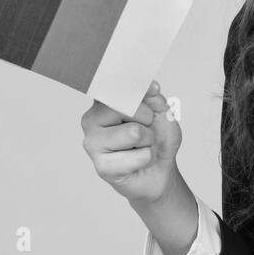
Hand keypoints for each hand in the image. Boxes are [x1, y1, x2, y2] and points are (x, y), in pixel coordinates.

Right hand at [81, 80, 181, 202]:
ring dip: (149, 141)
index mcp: (103, 101)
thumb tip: (151, 88)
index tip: (155, 89)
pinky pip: (139, 157)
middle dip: (148, 120)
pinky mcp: (102, 166)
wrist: (159, 169)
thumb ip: (154, 96)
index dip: (139, 87)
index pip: (116, 85)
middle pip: (127, 108)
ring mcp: (93, 143)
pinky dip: (147, 158)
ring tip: (141, 146)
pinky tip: (137, 162)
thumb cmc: (156, 138)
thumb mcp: (161, 111)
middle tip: (145, 130)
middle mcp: (92, 119)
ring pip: (135, 133)